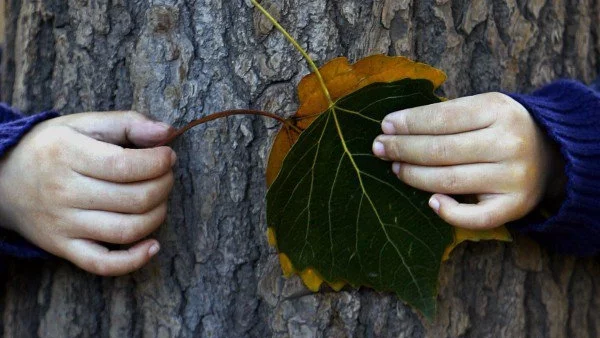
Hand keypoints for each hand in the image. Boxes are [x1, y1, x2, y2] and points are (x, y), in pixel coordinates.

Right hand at [0, 111, 175, 275]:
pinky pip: (103, 264)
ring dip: (157, 215)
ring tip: (160, 200)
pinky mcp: (63, 248)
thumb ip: (127, 123)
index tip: (168, 157)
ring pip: (126, 230)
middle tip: (166, 176)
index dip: (158, 162)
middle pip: (133, 198)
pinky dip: (134, 260)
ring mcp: (63, 224)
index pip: (124, 165)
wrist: (3, 181)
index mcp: (67, 153)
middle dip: (163, 186)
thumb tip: (168, 132)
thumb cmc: (52, 148)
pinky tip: (153, 245)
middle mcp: (63, 191)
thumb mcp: (83, 124)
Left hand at [372, 92, 562, 228]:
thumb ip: (448, 114)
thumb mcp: (485, 107)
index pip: (442, 117)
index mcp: (498, 110)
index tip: (384, 125)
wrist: (553, 152)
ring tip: (395, 168)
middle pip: (440, 150)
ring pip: (448, 181)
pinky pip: (474, 217)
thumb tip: (396, 126)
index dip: (409, 122)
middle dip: (402, 149)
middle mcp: (508, 143)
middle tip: (378, 147)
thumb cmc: (503, 127)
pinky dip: (448, 212)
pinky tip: (431, 201)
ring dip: (414, 176)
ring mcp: (513, 178)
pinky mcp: (515, 206)